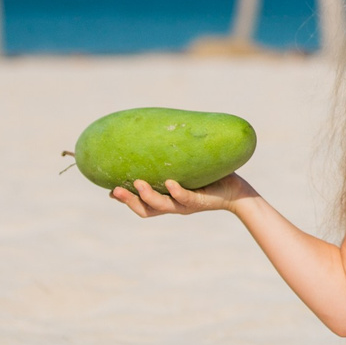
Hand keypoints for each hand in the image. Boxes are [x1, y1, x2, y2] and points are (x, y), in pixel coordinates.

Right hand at [111, 172, 259, 217]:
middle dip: (129, 201)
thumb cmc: (209, 176)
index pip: (142, 204)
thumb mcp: (186, 167)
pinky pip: (186, 198)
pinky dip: (176, 191)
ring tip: (138, 184)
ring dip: (148, 197)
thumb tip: (155, 135)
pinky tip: (169, 182)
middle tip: (115, 190)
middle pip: (146, 210)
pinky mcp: (200, 201)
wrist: (236, 189)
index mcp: (167, 199)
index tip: (109, 191)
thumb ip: (171, 158)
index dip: (125, 200)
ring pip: (162, 206)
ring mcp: (186, 204)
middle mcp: (173, 205)